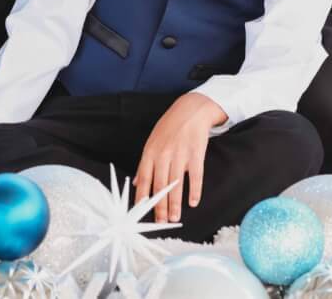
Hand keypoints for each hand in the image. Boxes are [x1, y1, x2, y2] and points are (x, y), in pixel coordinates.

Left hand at [133, 92, 227, 224]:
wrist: (191, 109)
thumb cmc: (169, 127)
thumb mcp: (152, 142)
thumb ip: (145, 163)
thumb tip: (135, 183)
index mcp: (150, 152)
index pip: (144, 178)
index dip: (142, 197)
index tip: (141, 212)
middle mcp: (164, 154)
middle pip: (160, 185)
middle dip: (159, 206)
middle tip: (160, 222)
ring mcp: (180, 154)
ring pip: (176, 184)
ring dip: (175, 203)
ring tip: (174, 217)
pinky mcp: (196, 153)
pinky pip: (195, 175)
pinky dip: (195, 190)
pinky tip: (193, 202)